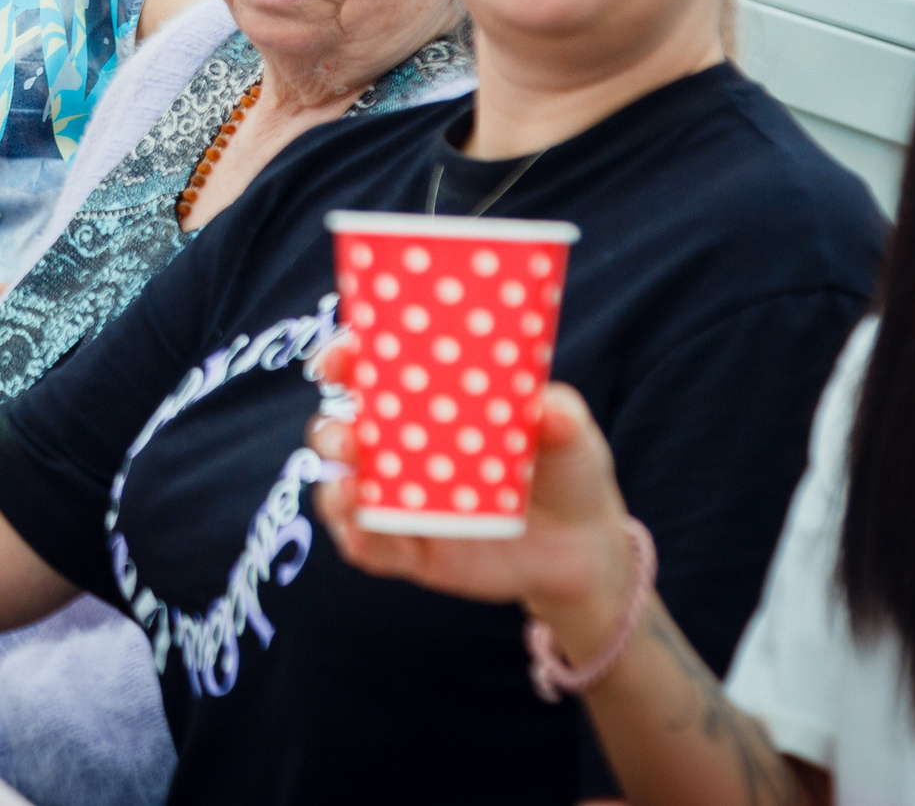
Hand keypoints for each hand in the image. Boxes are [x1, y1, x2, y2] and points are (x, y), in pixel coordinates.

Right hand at [310, 378, 640, 648]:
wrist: (584, 547)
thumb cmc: (565, 467)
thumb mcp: (570, 432)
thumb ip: (560, 417)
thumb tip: (548, 409)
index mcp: (425, 403)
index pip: (366, 373)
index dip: (341, 361)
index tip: (336, 361)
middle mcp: (401, 450)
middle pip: (340, 433)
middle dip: (330, 432)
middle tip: (347, 437)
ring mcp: (402, 502)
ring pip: (342, 491)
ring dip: (334, 489)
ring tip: (350, 488)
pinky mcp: (413, 552)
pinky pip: (369, 548)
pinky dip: (357, 539)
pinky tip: (362, 531)